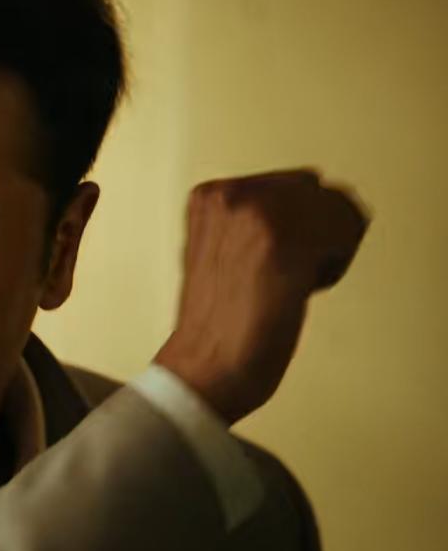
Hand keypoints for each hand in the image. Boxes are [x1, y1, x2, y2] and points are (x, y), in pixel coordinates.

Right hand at [154, 169, 369, 424]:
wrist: (203, 367)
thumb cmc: (217, 323)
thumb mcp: (219, 248)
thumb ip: (250, 219)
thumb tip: (314, 195)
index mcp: (209, 194)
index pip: (289, 183)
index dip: (293, 227)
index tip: (268, 263)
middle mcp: (231, 194)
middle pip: (316, 189)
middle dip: (314, 232)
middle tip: (282, 276)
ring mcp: (257, 214)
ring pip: (335, 207)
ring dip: (327, 248)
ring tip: (289, 283)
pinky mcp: (285, 240)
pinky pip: (346, 231)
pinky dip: (335, 266)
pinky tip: (300, 291)